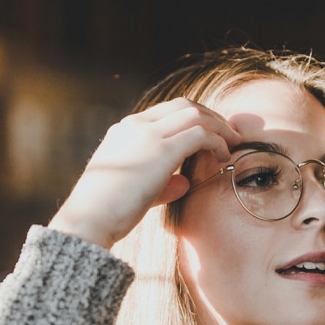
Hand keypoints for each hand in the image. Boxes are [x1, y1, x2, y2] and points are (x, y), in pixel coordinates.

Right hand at [48, 97, 239, 247]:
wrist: (89, 220)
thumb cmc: (109, 212)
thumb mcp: (135, 189)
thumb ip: (162, 182)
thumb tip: (185, 182)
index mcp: (125, 130)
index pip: (166, 111)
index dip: (194, 118)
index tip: (212, 133)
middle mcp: (136, 125)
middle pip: (184, 105)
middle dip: (211, 117)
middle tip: (230, 134)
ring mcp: (148, 134)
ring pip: (195, 114)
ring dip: (220, 127)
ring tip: (234, 143)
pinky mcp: (161, 151)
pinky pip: (200, 134)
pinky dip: (217, 141)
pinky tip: (224, 156)